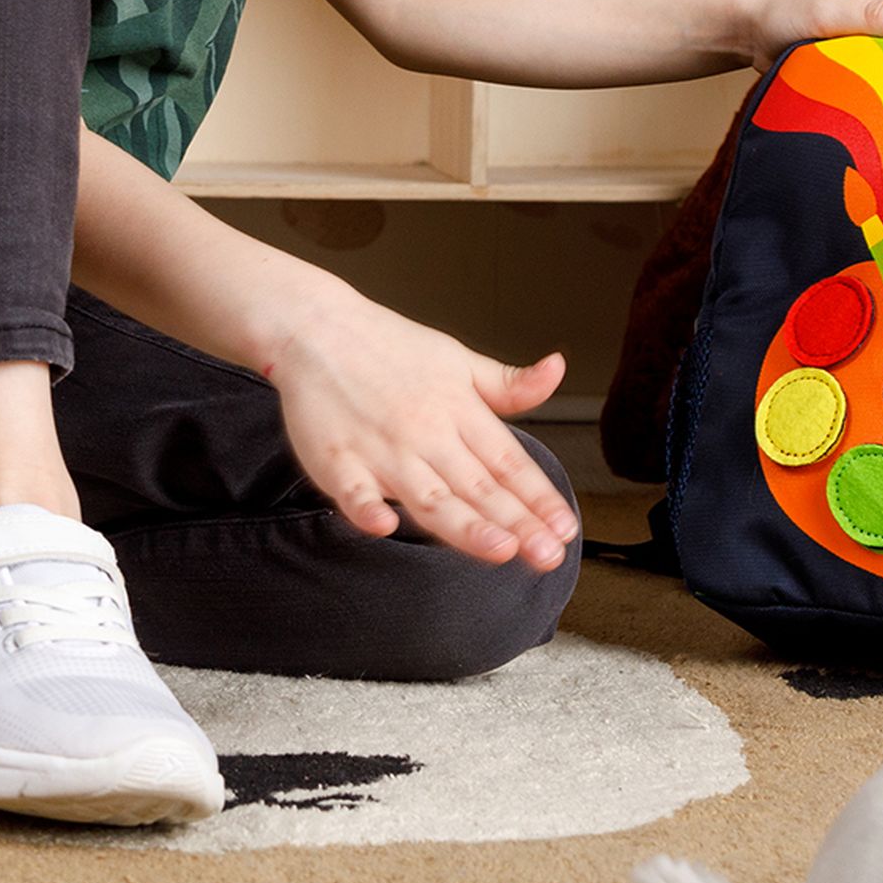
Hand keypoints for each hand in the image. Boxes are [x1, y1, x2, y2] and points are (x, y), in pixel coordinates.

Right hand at [262, 293, 578, 569]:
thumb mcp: (458, 358)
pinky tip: (384, 526)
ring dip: (464, 525)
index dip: (538, 497)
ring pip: (428, 496)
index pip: (507, 461)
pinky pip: (351, 489)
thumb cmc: (389, 347)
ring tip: (499, 549)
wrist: (317, 327)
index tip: (566, 528)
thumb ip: (507, 384)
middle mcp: (425, 432)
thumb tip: (557, 369)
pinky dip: (366, 508)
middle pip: (476, 486)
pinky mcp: (336, 458)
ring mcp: (380, 448)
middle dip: (517, 523)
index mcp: (458, 409)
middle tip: (549, 555)